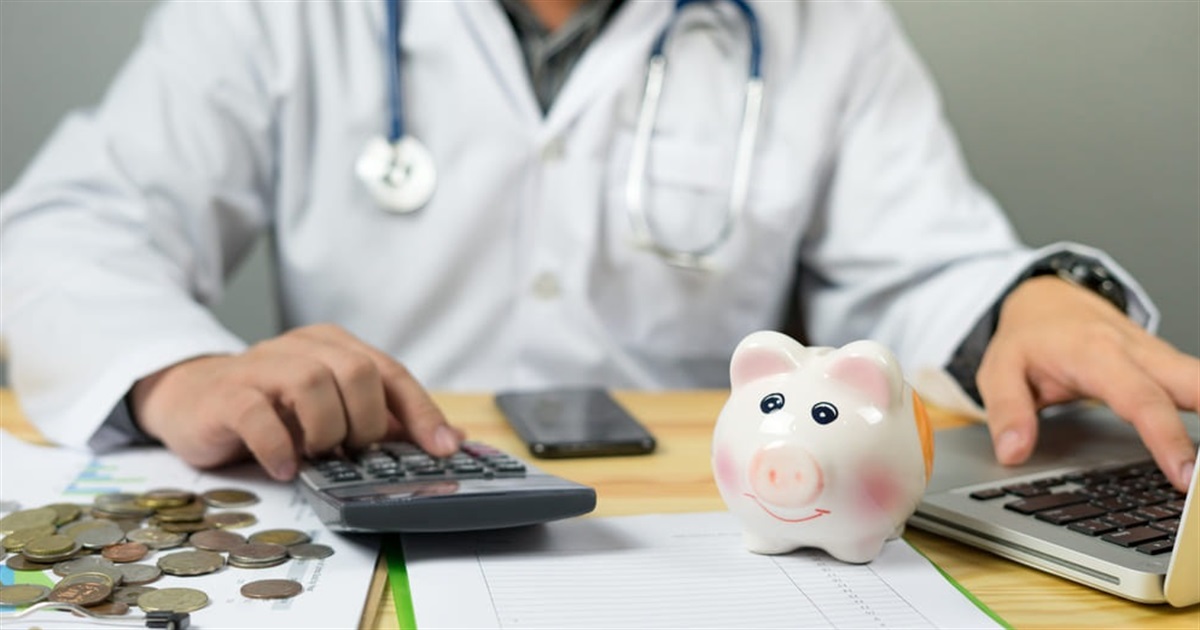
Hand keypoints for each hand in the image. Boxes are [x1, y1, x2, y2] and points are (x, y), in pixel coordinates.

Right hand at [130, 324, 463, 480]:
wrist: (192, 399)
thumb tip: (448, 443)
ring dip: (324, 430)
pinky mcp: (228, 394)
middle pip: (358, 372)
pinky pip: (259, 415)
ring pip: (312, 384)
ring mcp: (262, 366)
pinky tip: (285, 467)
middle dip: (366, 421)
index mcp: (335, 347)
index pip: (391, 373)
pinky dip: (279, 446)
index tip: (444, 449)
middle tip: (353, 450)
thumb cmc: (273, 408)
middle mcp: (302, 348)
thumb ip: (383, 422)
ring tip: (316, 455)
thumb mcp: (332, 411)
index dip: (422, 412)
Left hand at [977, 276, 1198, 491]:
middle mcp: (1136, 352)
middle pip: (1194, 384)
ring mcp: (1156, 356)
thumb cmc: (1026, 337)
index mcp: (1096, 354)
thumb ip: (1007, 411)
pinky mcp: (1165, 363)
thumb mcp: (999, 370)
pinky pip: (1197, 386)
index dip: (1166, 438)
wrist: (1045, 299)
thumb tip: (1013, 451)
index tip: (1184, 474)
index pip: (1141, 400)